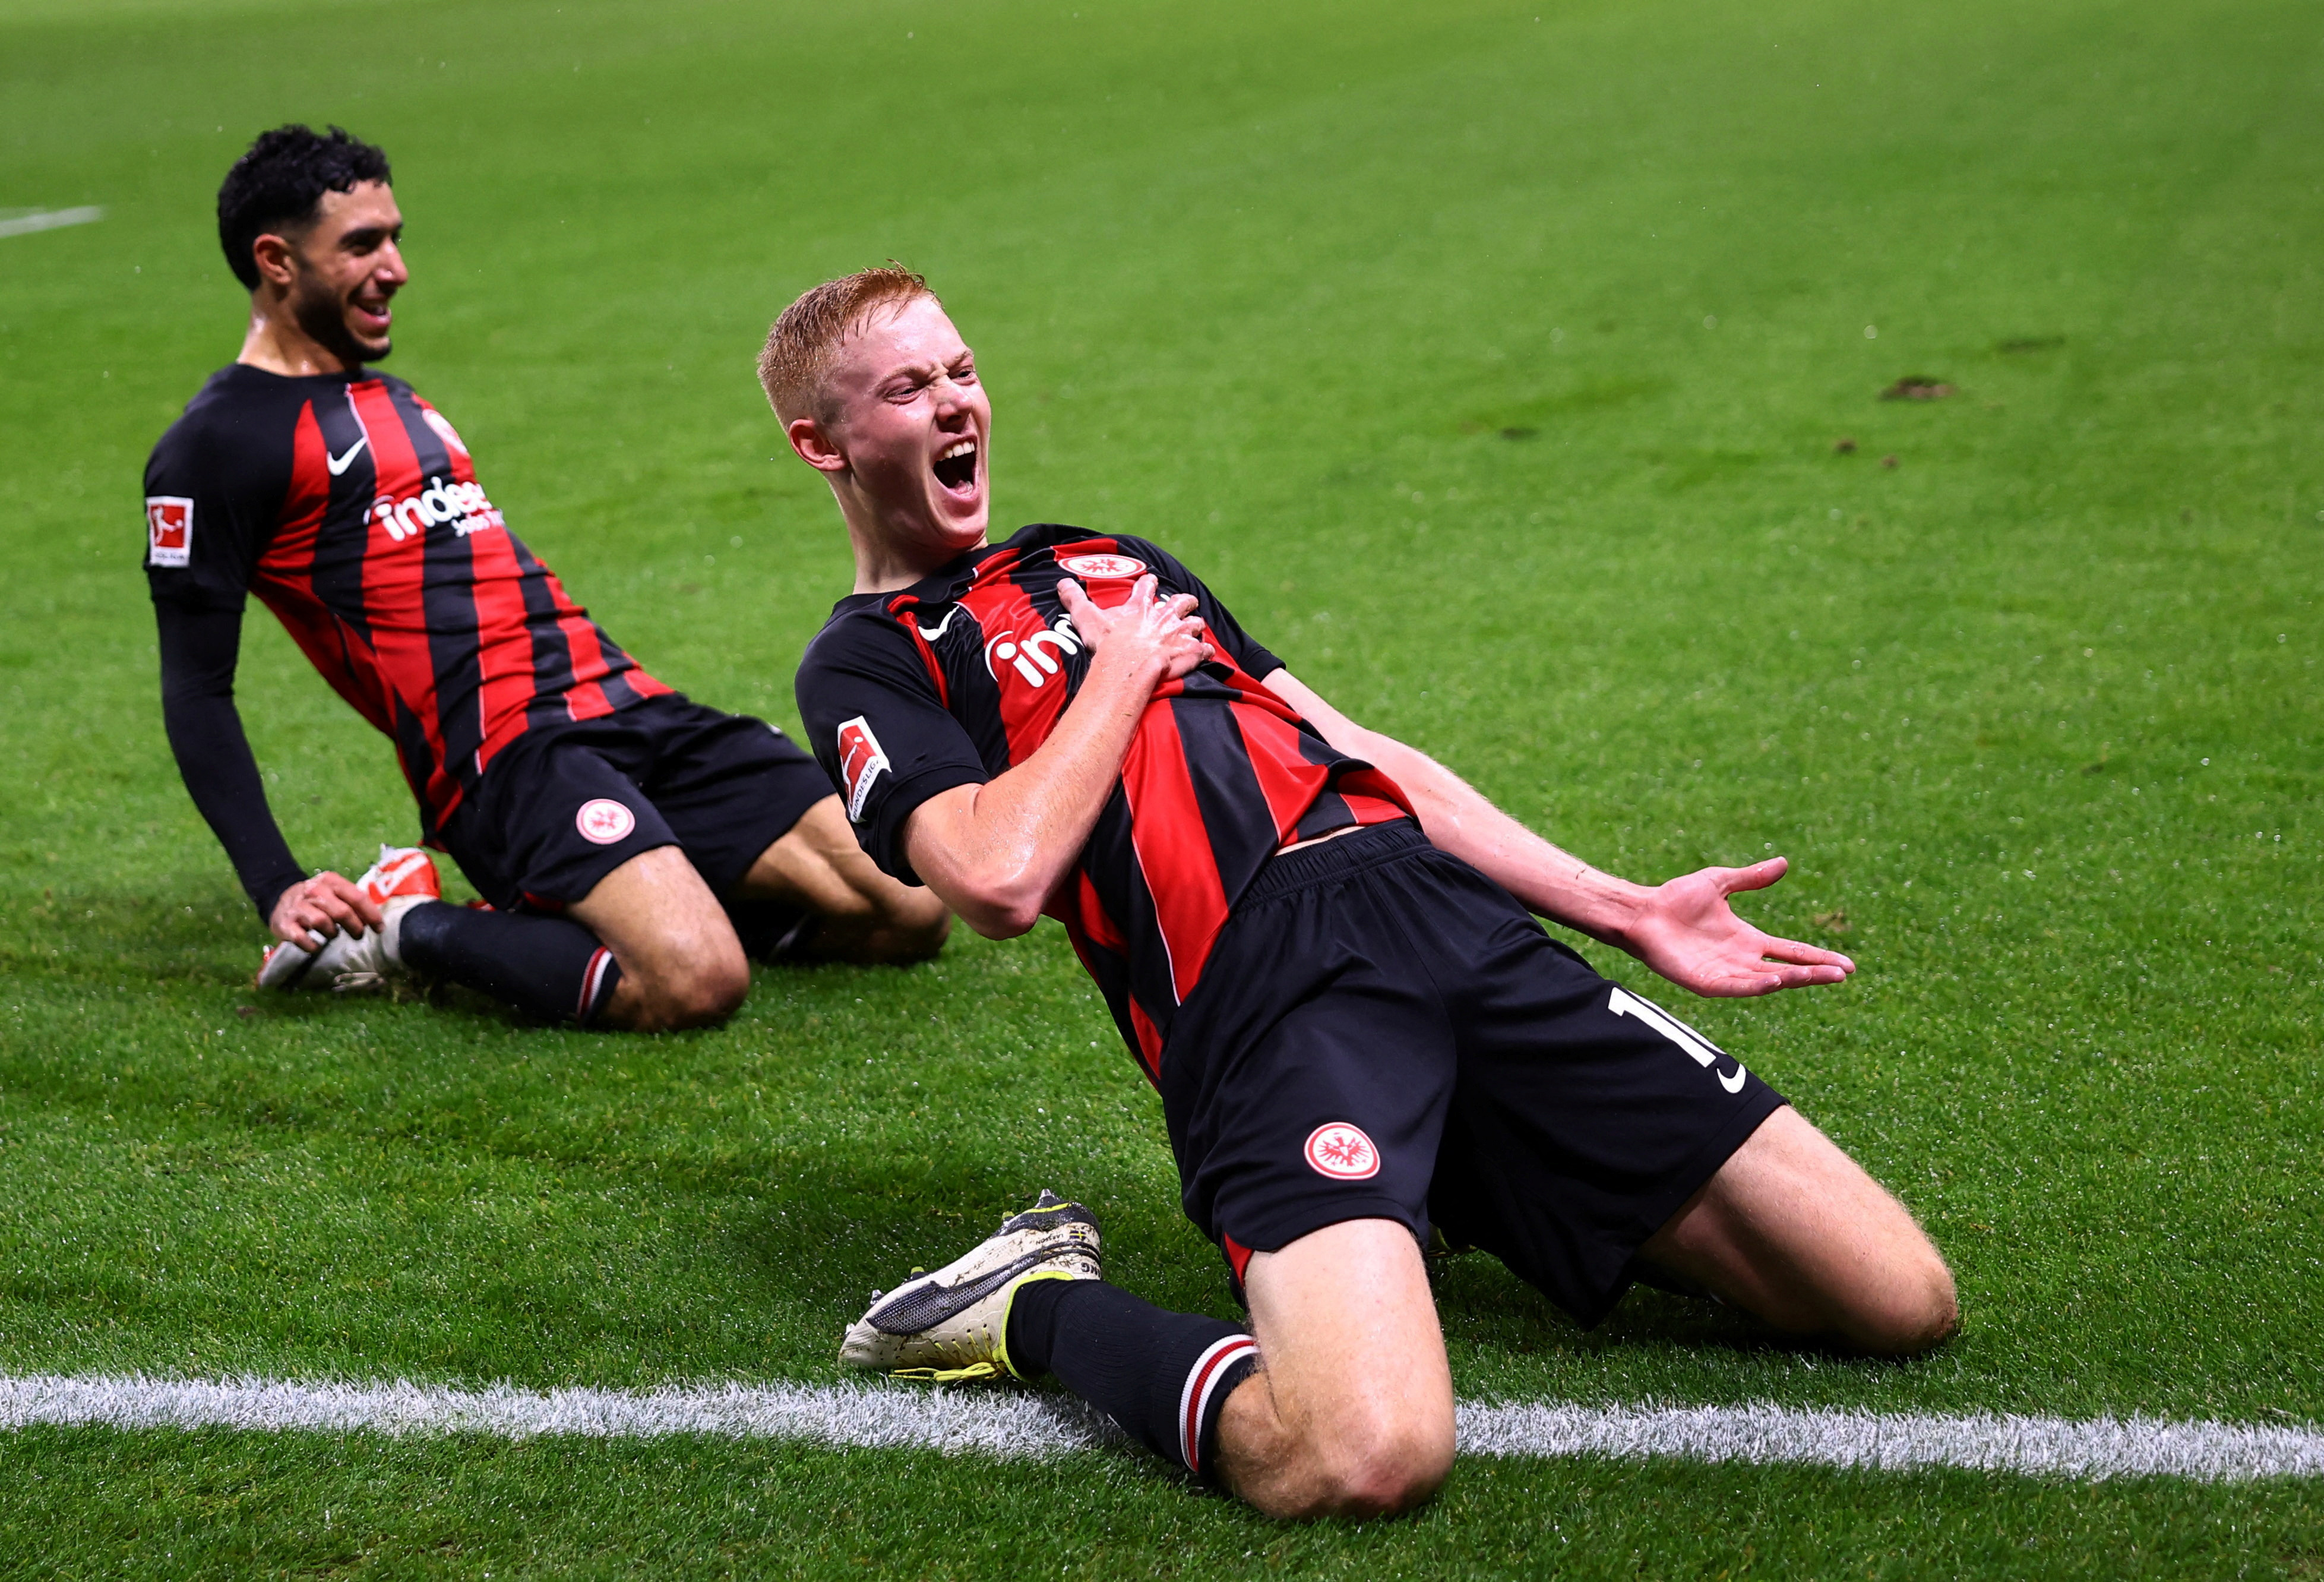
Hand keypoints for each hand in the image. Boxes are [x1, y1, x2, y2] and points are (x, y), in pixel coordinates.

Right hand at [267, 871, 383, 951]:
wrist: (282, 899)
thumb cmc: (318, 899)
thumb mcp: (335, 892)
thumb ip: (353, 902)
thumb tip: (373, 921)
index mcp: (330, 881)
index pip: (357, 897)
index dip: (371, 915)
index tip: (380, 928)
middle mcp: (313, 891)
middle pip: (342, 911)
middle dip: (355, 926)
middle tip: (358, 934)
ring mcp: (298, 907)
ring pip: (322, 922)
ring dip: (332, 933)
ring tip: (333, 934)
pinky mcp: (285, 924)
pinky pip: (302, 938)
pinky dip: (312, 945)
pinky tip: (317, 946)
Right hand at [1056, 574, 1212, 682]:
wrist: (1128, 667)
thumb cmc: (1108, 644)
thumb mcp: (1087, 618)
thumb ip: (1075, 600)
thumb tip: (1061, 583)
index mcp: (1141, 607)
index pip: (1147, 586)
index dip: (1149, 583)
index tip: (1151, 580)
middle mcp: (1164, 617)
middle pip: (1181, 602)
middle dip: (1184, 602)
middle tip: (1186, 602)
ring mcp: (1179, 634)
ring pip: (1196, 624)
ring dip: (1196, 625)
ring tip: (1196, 627)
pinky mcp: (1189, 653)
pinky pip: (1203, 651)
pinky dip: (1205, 652)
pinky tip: (1206, 653)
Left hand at [1620, 856, 1853, 997]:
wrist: (1643, 911)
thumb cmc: (1676, 898)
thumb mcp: (1721, 882)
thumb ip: (1751, 878)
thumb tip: (1784, 862)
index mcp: (1749, 940)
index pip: (1792, 951)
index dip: (1818, 958)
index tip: (1847, 965)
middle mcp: (1742, 960)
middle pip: (1787, 970)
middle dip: (1815, 973)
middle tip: (1843, 974)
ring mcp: (1725, 973)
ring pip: (1766, 982)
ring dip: (1792, 979)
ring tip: (1817, 975)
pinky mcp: (1705, 982)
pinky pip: (1736, 988)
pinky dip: (1756, 986)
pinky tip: (1775, 980)